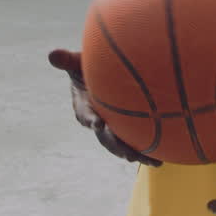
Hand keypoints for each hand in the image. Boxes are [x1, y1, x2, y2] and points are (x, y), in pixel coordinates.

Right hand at [48, 48, 161, 166]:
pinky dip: (147, 150)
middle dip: (117, 147)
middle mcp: (97, 122)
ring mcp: (111, 128)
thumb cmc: (86, 69)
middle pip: (106, 138)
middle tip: (129, 156)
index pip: (86, 115)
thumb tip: (51, 53)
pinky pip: (135, 141)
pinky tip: (164, 158)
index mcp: (84, 108)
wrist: (98, 79)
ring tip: (154, 162)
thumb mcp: (76, 64)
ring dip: (136, 155)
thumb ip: (67, 60)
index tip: (97, 123)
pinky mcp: (124, 130)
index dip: (91, 120)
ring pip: (122, 145)